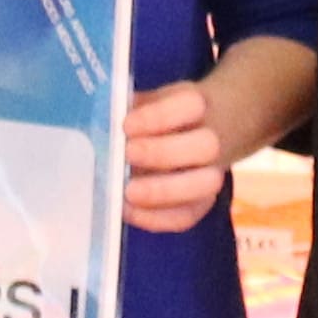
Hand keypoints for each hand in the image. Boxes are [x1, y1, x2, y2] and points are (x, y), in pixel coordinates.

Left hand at [120, 80, 230, 235]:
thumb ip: (133, 108)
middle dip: (163, 153)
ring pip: (205, 185)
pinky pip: (188, 216)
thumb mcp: (154, 100)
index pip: (191, 105)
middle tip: (128, 155)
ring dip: (164, 191)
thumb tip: (103, 121)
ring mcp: (213, 173)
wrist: (211, 129)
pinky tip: (129, 211)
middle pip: (206, 146)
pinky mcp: (203, 202)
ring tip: (128, 192)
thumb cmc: (170, 113)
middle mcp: (215, 139)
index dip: (159, 116)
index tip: (126, 125)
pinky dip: (158, 218)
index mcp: (199, 105)